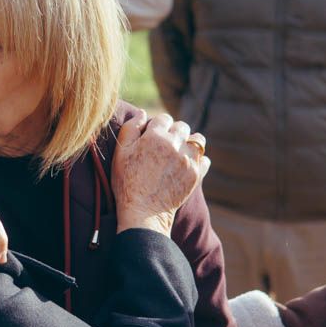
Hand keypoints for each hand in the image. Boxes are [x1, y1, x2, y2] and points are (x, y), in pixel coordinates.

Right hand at [113, 113, 208, 236]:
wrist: (143, 213)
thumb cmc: (127, 183)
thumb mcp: (120, 154)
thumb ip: (130, 129)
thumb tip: (143, 113)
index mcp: (155, 136)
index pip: (163, 119)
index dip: (157, 127)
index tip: (152, 137)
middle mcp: (175, 145)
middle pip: (182, 127)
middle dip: (174, 133)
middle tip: (165, 146)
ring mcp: (188, 160)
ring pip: (198, 140)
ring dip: (190, 143)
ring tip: (180, 152)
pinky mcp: (196, 175)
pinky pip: (205, 160)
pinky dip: (199, 161)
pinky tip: (187, 166)